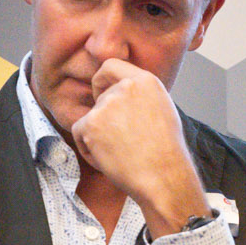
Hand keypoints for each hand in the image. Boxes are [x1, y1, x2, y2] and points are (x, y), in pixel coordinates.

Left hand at [71, 58, 207, 231]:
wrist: (164, 178)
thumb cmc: (166, 153)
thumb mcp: (162, 110)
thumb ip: (139, 96)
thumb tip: (118, 93)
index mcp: (146, 81)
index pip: (110, 66)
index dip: (102, 81)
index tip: (102, 94)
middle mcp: (125, 87)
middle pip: (100, 98)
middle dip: (106, 119)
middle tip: (125, 142)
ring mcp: (106, 105)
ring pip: (90, 118)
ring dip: (99, 137)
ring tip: (122, 154)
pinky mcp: (91, 124)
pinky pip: (79, 133)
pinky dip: (89, 149)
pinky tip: (110, 160)